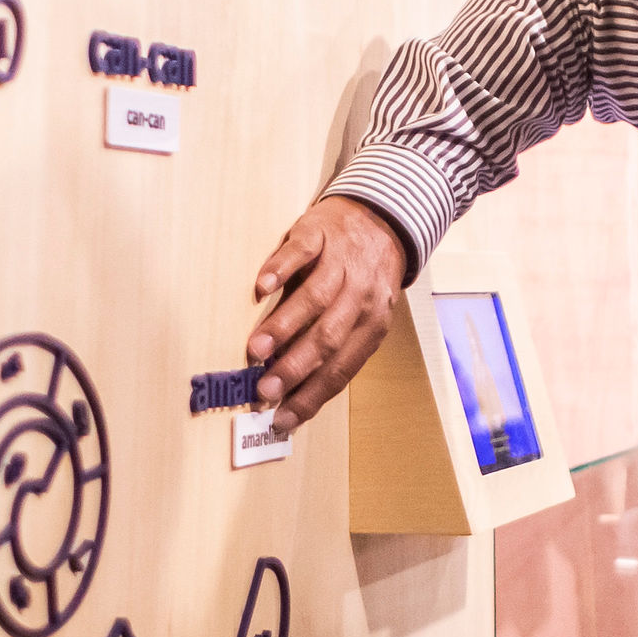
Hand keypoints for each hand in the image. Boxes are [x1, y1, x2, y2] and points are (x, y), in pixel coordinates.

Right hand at [246, 195, 408, 430]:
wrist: (380, 218)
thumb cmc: (364, 278)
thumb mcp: (363, 315)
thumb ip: (335, 347)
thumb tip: (293, 391)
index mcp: (372, 324)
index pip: (342, 368)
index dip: (312, 395)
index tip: (282, 418)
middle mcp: (360, 296)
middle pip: (329, 337)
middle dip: (295, 367)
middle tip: (265, 389)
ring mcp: (341, 262)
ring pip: (315, 298)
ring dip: (284, 325)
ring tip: (257, 350)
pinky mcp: (320, 233)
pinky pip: (301, 253)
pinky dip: (281, 269)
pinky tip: (262, 287)